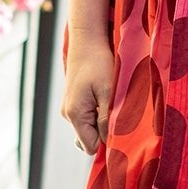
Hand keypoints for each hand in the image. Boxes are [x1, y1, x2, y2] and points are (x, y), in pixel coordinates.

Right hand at [61, 32, 114, 153]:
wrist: (86, 42)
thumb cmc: (98, 63)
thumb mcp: (108, 91)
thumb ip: (107, 119)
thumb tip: (108, 142)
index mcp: (74, 114)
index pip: (89, 146)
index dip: (106, 142)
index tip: (120, 128)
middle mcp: (68, 115)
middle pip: (88, 139)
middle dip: (104, 133)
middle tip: (118, 114)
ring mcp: (69, 109)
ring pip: (89, 129)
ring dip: (102, 122)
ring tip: (111, 103)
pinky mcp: (74, 103)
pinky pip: (88, 118)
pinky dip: (98, 114)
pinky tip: (105, 99)